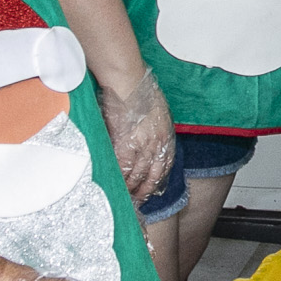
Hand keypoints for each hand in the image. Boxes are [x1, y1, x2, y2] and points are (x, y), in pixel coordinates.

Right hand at [95, 68, 177, 202]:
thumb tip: (145, 135)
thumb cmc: (138, 88)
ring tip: (123, 196)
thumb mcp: (156, 109)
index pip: (165, 165)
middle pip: (153, 174)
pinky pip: (123, 168)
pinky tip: (114, 184)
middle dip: (144, 190)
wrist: (129, 80)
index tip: (151, 189)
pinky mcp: (126, 143)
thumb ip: (153, 126)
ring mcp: (143, 144)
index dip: (157, 179)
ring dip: (130, 187)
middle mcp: (158, 142)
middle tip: (137, 201)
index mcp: (166, 134)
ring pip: (137, 174)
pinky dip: (119, 178)